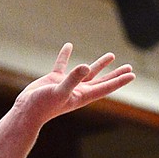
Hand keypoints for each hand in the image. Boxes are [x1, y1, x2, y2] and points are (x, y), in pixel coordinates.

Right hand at [15, 44, 134, 127]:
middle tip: (129, 67)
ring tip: (111, 56)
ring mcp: (67, 84)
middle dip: (115, 74)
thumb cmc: (43, 105)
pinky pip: (63, 64)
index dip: (119, 80)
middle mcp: (78, 90)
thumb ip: (73, 79)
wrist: (26, 111)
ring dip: (99, 65)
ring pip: (87, 72)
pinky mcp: (55, 79)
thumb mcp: (59, 91)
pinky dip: (66, 55)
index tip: (132, 75)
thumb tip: (86, 66)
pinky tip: (69, 46)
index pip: (106, 86)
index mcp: (83, 95)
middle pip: (102, 80)